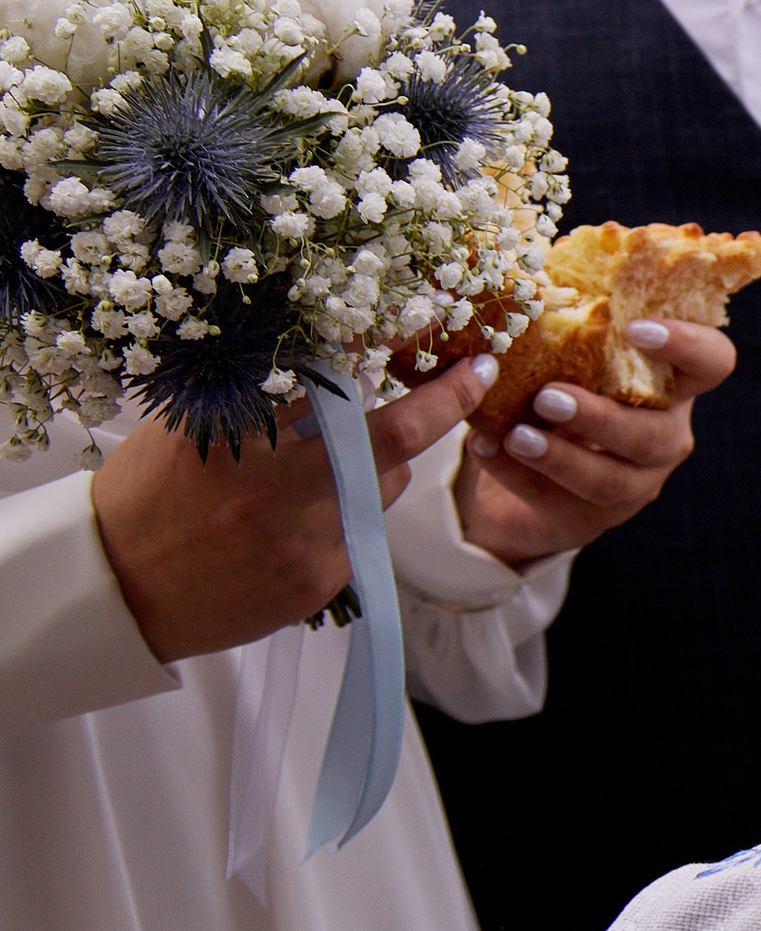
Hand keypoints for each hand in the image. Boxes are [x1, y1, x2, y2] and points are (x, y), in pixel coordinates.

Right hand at [91, 354, 496, 663]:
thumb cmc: (149, 495)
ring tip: (331, 466)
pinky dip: (352, 514)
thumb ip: (258, 394)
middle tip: (472, 375)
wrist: (118, 591)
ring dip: (382, 466)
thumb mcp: (187, 425)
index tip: (442, 339)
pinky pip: (364, 532)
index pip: (333, 382)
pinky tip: (305, 520)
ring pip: (387, 487)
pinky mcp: (319, 580)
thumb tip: (336, 356)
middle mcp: (274, 487)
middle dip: (443, 404)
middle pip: (392, 438)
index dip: (391, 352)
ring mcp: (303, 539)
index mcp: (232, 434)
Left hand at [455, 316, 737, 565]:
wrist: (522, 460)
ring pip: (613, 480)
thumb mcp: (563, 341)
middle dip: (603, 418)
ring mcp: (636, 480)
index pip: (712, 361)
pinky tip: (487, 448)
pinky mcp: (595, 516)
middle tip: (549, 396)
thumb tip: (535, 256)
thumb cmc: (553, 378)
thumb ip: (564, 305)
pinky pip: (562, 501)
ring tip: (516, 435)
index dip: (687, 346)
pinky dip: (519, 476)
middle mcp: (665, 432)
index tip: (635, 329)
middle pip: (657, 434)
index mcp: (670, 381)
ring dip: (562, 458)